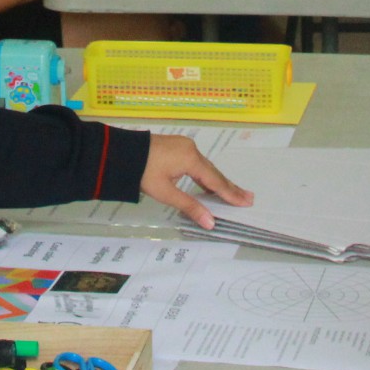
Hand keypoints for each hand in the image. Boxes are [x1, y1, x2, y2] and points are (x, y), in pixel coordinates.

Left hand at [138, 135, 252, 228]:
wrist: (121, 152)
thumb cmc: (142, 172)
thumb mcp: (166, 192)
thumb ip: (189, 206)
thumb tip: (210, 222)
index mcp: (191, 159)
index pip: (215, 181)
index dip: (230, 194)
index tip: (246, 202)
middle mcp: (191, 150)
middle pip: (214, 173)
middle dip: (229, 187)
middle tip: (248, 198)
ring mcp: (184, 146)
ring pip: (205, 168)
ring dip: (218, 182)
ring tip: (233, 193)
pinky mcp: (177, 147)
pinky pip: (197, 163)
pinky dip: (206, 175)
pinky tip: (209, 184)